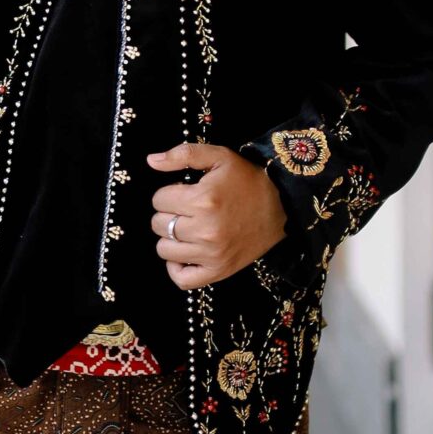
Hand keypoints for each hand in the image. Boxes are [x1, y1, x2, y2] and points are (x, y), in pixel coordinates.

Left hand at [146, 141, 286, 289]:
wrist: (280, 205)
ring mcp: (212, 254)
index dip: (168, 193)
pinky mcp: (219, 271)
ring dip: (171, 237)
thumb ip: (183, 154)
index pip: (158, 200)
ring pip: (164, 249)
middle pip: (159, 224)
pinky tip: (185, 252)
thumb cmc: (247, 179)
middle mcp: (205, 230)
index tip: (184, 192)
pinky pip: (182, 279)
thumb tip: (151, 161)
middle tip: (187, 209)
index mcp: (203, 200)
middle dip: (168, 213)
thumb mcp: (218, 156)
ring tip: (188, 227)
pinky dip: (177, 267)